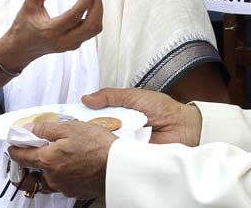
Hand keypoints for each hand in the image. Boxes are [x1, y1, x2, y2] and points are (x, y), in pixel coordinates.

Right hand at [0, 0, 102, 69]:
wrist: (21, 48)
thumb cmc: (24, 25)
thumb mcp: (28, 4)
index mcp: (50, 31)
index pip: (74, 15)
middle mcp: (63, 41)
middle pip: (91, 25)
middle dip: (97, 4)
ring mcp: (70, 45)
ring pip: (94, 29)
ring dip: (98, 10)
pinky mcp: (75, 45)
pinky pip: (90, 30)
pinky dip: (94, 15)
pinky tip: (89, 3)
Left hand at [7, 121, 116, 198]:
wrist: (119, 166)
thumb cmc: (98, 146)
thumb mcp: (70, 128)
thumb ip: (45, 129)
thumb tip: (28, 129)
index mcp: (47, 160)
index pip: (20, 157)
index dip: (15, 147)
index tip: (16, 142)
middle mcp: (52, 177)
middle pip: (32, 169)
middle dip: (33, 158)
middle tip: (39, 148)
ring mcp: (63, 187)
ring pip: (47, 178)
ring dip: (48, 168)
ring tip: (61, 154)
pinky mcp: (75, 192)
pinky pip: (61, 183)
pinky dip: (63, 174)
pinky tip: (74, 163)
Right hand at [83, 88, 201, 145]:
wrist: (182, 126)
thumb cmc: (163, 108)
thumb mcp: (134, 95)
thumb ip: (110, 96)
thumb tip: (87, 98)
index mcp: (117, 113)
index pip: (93, 116)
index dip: (81, 116)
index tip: (68, 117)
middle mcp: (118, 129)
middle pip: (94, 130)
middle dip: (87, 128)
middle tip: (78, 126)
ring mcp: (122, 143)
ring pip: (102, 142)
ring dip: (99, 138)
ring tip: (95, 134)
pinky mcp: (128, 156)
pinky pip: (114, 153)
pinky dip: (111, 150)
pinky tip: (109, 145)